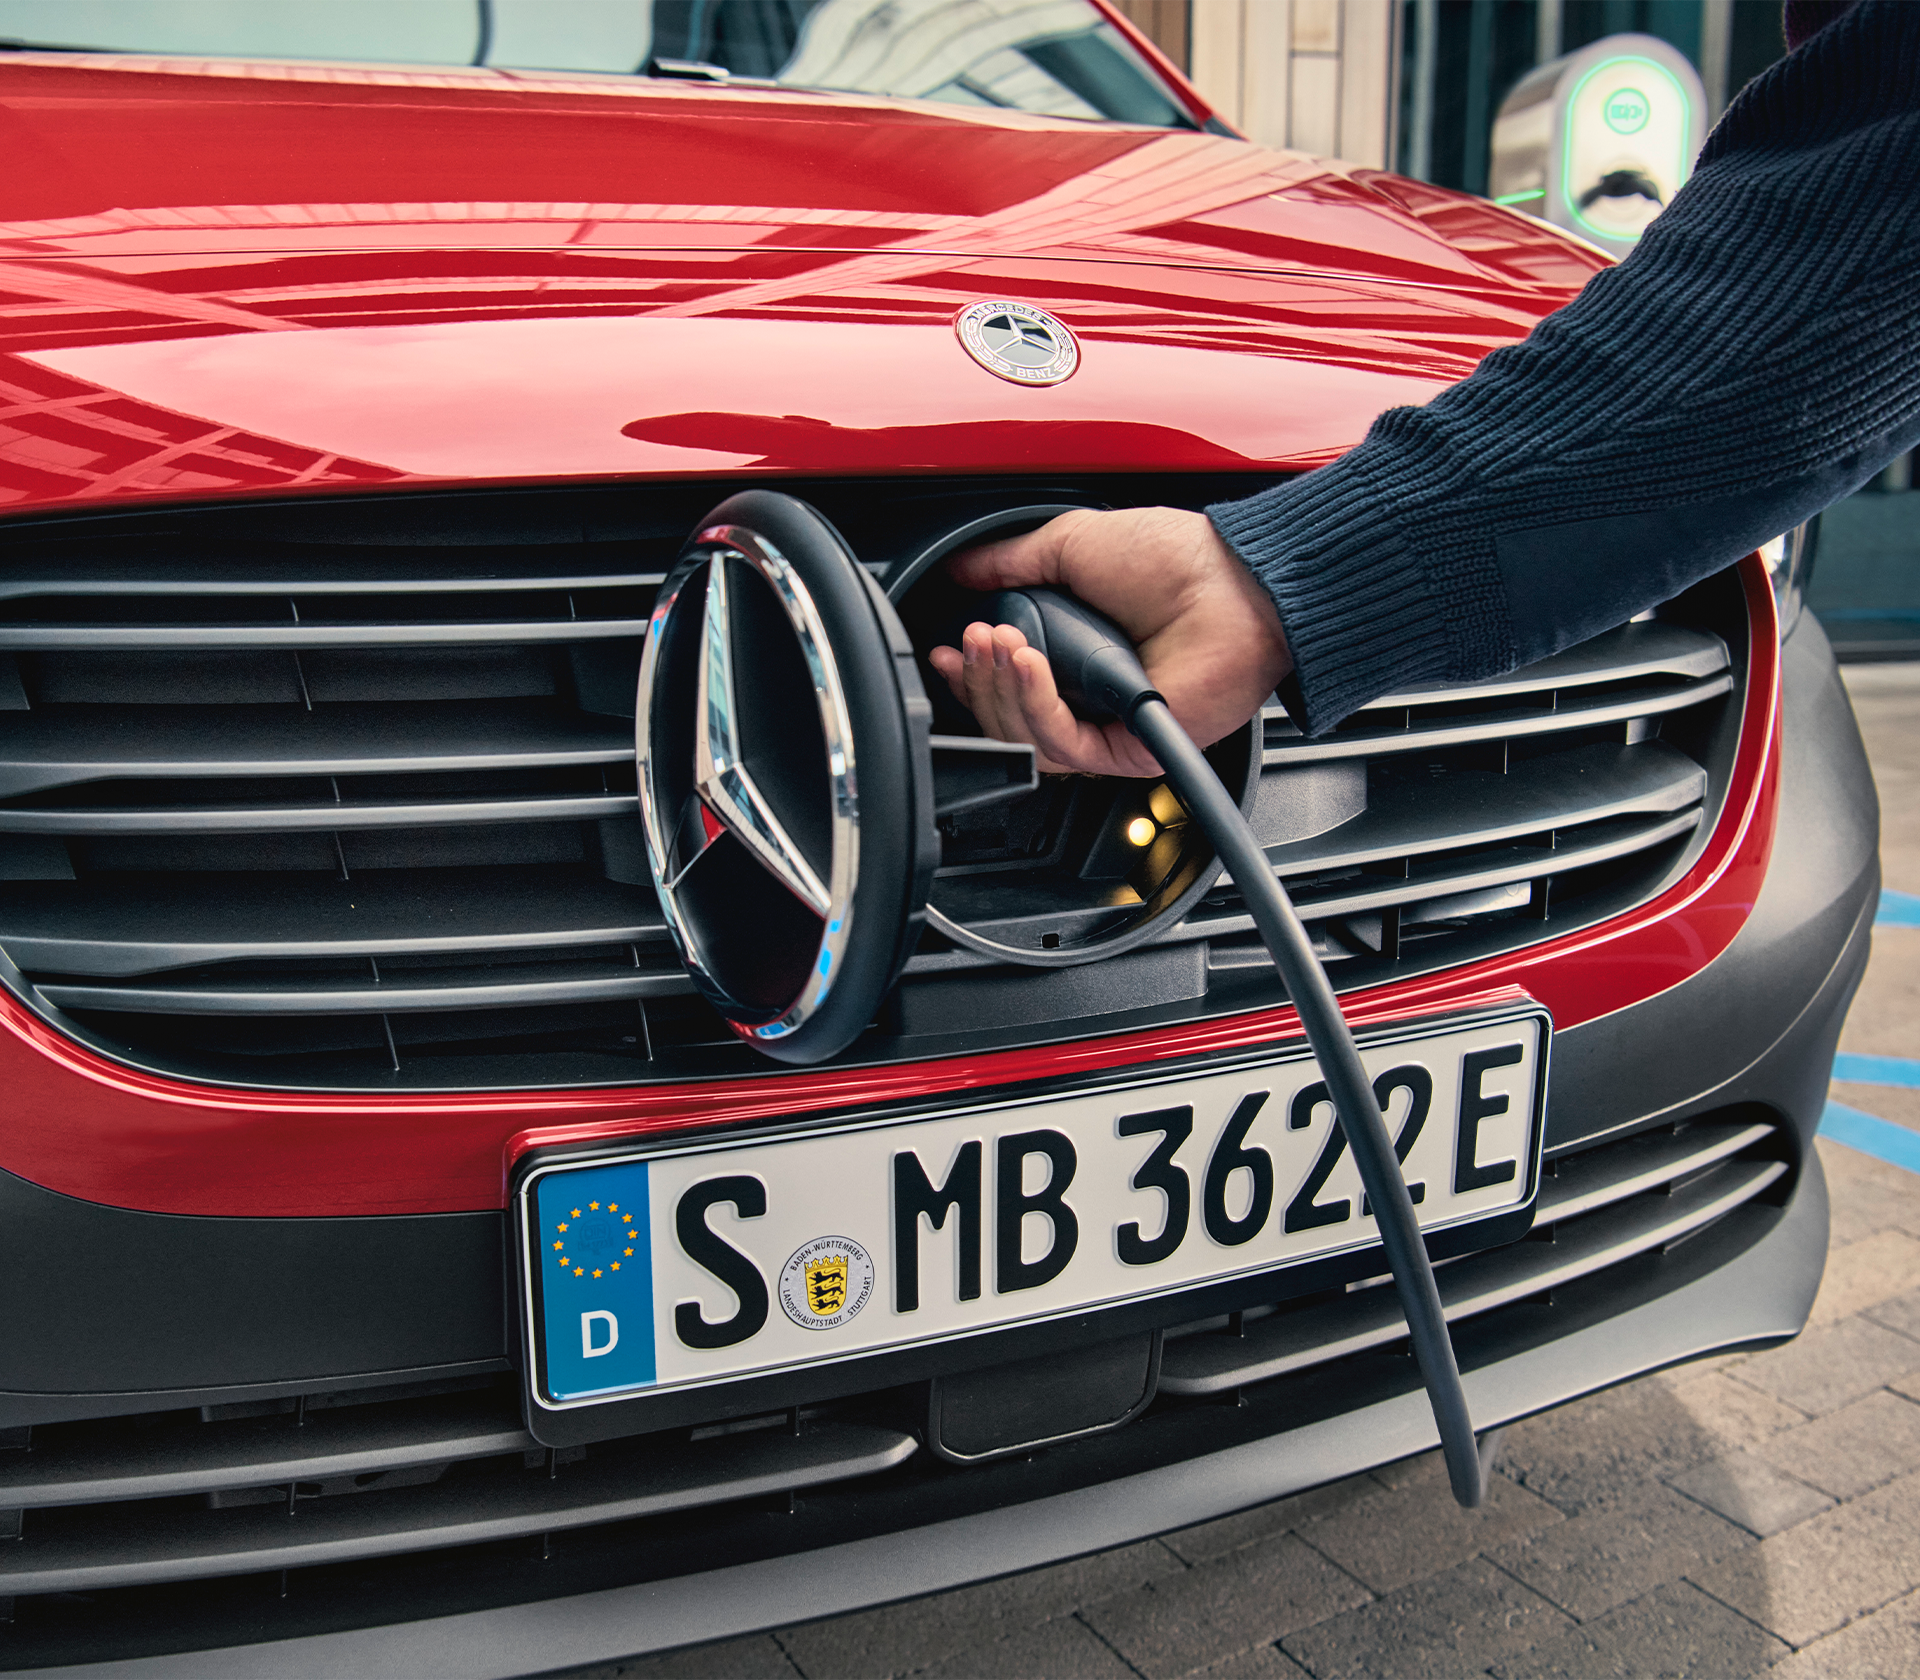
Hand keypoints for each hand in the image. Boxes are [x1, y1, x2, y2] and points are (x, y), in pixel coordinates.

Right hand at [927, 507, 1290, 775]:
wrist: (1236, 582)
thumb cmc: (1179, 560)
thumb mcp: (1072, 544)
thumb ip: (1010, 561)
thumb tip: (961, 569)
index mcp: (1074, 654)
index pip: (1005, 685)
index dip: (970, 672)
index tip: (951, 646)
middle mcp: (1089, 697)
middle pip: (1003, 716)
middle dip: (978, 677)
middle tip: (974, 637)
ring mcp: (1108, 727)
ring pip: (1023, 736)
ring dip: (1000, 687)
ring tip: (998, 640)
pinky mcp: (1127, 750)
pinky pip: (1060, 745)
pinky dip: (1033, 704)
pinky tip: (1026, 662)